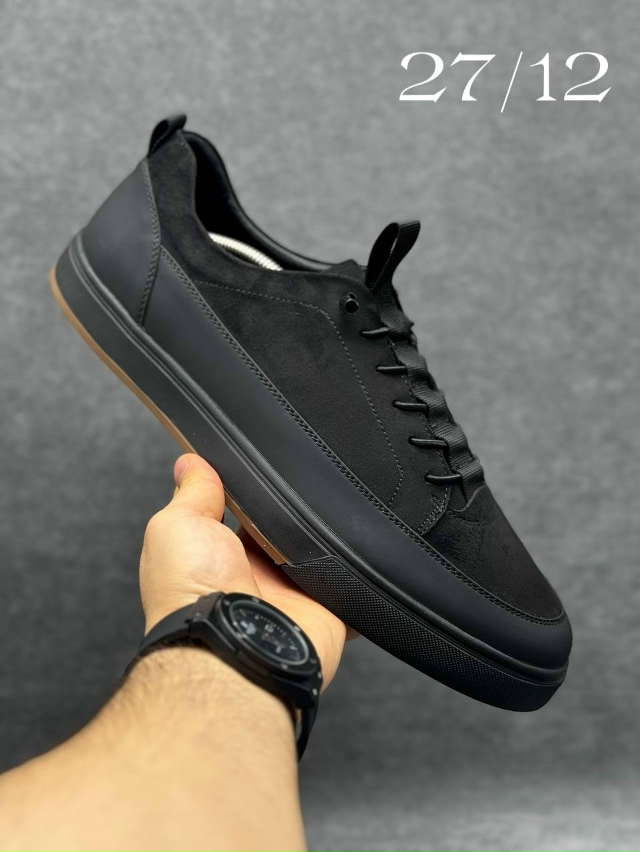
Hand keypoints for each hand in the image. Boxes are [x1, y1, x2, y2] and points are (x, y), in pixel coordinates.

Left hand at [139, 453, 349, 686]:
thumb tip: (190, 462)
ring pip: (319, 547)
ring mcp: (292, 592)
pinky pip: (350, 577)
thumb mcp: (176, 525)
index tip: (260, 464)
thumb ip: (191, 493)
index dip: (250, 489)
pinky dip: (353, 563)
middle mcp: (255, 576)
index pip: (241, 512)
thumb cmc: (190, 594)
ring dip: (320, 532)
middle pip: (284, 528)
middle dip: (290, 509)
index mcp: (216, 556)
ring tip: (318, 514)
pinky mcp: (327, 606)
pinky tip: (350, 544)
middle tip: (293, 491)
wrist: (232, 644)